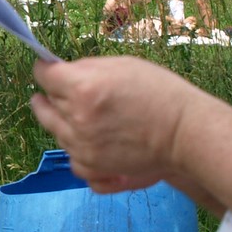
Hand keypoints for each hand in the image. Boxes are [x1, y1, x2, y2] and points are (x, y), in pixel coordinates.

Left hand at [29, 57, 193, 192]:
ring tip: (80, 114)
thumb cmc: (160, 93)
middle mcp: (77, 119)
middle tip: (57, 92)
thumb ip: (86, 68)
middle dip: (51, 95)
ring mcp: (81, 146)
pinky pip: (69, 156)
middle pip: (45, 104)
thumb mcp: (122, 65)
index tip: (46, 69)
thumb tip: (60, 70)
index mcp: (83, 88)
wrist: (186, 133)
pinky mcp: (91, 166)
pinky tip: (86, 139)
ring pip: (54, 130)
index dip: (44, 70)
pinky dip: (75, 148)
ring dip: (62, 120)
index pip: (44, 76)